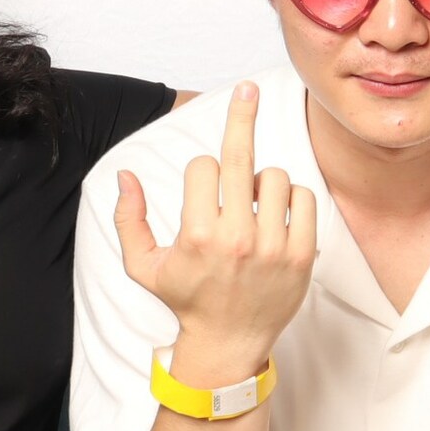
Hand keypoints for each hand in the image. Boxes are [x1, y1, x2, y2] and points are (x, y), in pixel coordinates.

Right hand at [115, 81, 317, 382]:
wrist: (230, 343)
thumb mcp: (143, 266)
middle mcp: (237, 238)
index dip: (200, 173)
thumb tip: (126, 175)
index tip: (202, 192)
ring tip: (252, 207)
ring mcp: (274, 247)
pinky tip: (277, 216)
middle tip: (246, 87)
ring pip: (274, 177)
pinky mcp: (302, 256)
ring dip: (261, 182)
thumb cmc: (187, 300)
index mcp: (197, 235)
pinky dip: (292, 199)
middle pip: (240, 156)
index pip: (203, 167)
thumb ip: (129, 220)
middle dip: (240, 115)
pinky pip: (304, 198)